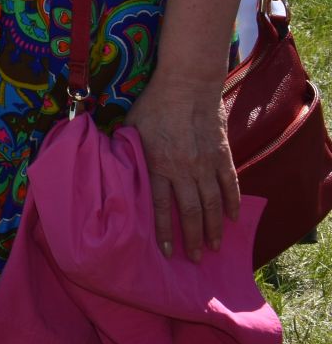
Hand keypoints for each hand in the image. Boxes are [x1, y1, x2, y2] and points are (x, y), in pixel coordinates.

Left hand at [124, 72, 238, 260]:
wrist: (187, 85)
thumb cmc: (153, 104)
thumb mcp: (130, 127)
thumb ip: (125, 151)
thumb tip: (110, 166)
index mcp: (158, 165)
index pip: (161, 207)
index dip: (164, 231)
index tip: (167, 251)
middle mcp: (183, 170)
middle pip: (191, 212)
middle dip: (193, 238)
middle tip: (194, 258)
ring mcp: (206, 164)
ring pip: (212, 204)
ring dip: (214, 228)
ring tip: (214, 246)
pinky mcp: (222, 156)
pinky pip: (230, 185)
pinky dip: (233, 203)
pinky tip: (233, 218)